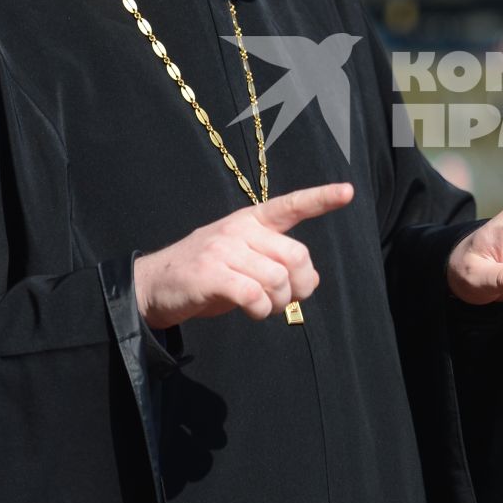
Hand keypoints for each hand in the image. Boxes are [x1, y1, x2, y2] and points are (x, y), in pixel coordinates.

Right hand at [134, 182, 353, 329]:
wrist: (154, 285)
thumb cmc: (208, 273)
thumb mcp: (244, 258)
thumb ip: (276, 261)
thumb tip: (311, 279)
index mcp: (251, 220)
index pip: (291, 205)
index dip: (321, 198)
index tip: (348, 191)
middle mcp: (239, 229)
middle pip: (295, 255)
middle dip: (300, 285)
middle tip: (287, 299)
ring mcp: (223, 249)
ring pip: (277, 279)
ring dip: (279, 303)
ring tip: (264, 307)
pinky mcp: (211, 274)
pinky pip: (254, 295)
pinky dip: (261, 310)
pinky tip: (253, 311)